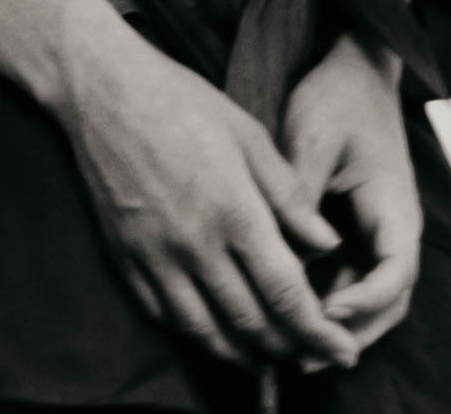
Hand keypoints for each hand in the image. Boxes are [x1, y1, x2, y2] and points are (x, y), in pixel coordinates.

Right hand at [53, 11, 360, 370]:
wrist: (105, 92)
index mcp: (233, 210)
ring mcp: (154, 256)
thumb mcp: (249, 135)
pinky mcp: (124, 259)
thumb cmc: (183, 102)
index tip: (344, 352)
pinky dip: (197, 335)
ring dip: (243, 355)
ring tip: (271, 359)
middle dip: (289, 350)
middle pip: (250, 322)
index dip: (319, 332)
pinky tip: (216, 333)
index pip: (286, 294)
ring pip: (205, 332)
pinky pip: (164, 317)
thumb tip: (328, 246)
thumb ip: (290, 196)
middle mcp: (193, 244)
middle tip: (314, 358)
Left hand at [282, 34, 422, 361]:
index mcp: (395, 207)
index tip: (321, 311)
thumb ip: (302, 198)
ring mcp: (379, 230)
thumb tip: (284, 256)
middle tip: (300, 354)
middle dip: (348, 332)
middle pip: (387, 302)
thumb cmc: (337, 99)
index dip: (362, 303)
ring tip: (290, 343)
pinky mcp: (360, 228)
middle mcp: (395, 227)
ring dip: (337, 322)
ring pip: (369, 295)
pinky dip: (329, 298)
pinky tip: (291, 306)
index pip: (395, 275)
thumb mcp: (312, 140)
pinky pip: (351, 276)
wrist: (354, 69)